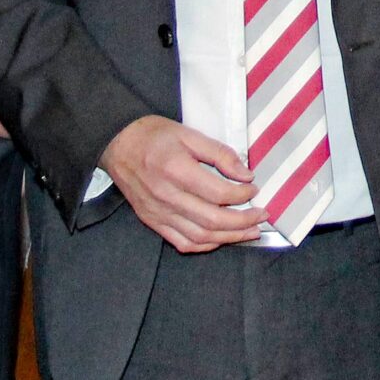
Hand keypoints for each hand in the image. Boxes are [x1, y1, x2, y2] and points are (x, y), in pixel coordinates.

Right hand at [105, 116, 265, 252]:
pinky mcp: (152, 221)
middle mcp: (167, 196)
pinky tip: (221, 238)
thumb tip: (245, 175)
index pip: (219, 194)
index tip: (254, 189)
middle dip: (244, 222)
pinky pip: (182, 242)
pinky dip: (206, 245)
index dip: (242, 195)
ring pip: (201, 237)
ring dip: (230, 238)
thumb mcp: (190, 134)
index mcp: (177, 170)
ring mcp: (158, 213)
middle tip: (262, 216)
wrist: (117, 144)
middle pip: (213, 221)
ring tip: (250, 231)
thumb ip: (220, 154)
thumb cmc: (154, 136)